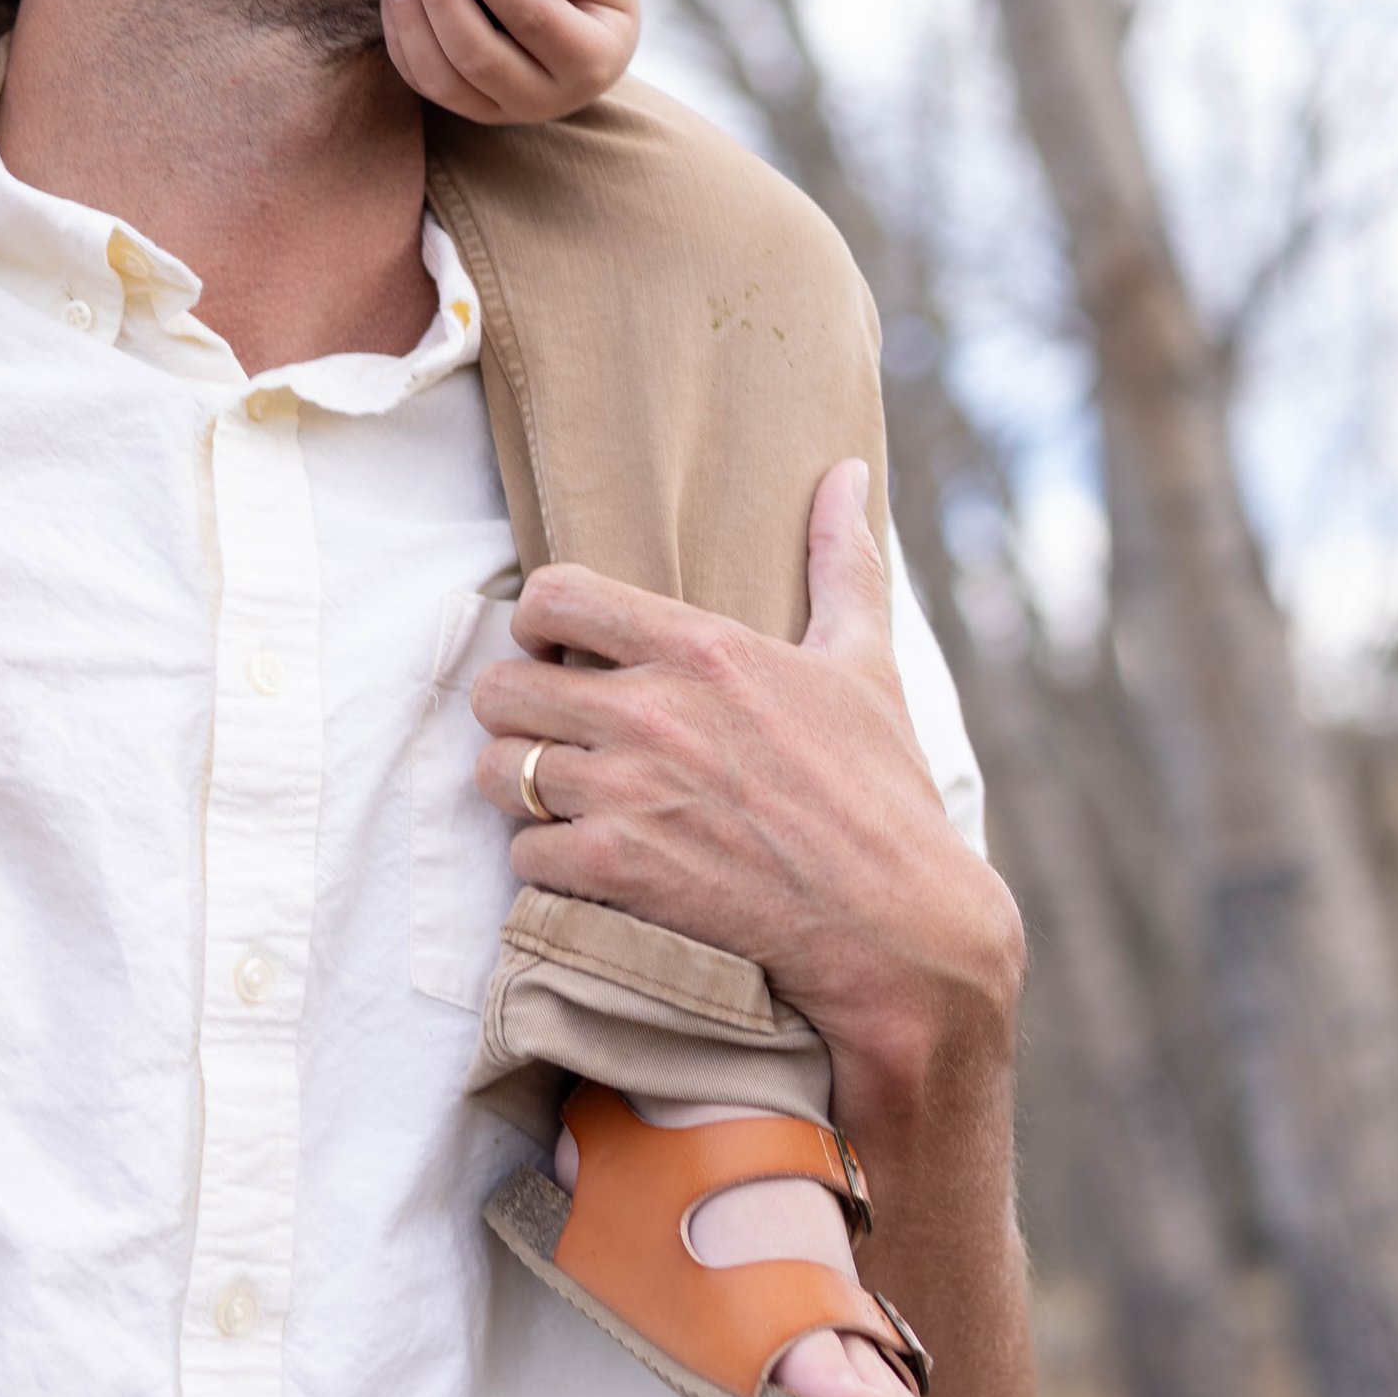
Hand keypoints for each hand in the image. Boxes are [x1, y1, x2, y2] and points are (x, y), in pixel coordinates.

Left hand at [379, 0, 641, 124]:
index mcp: (589, 61)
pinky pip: (425, 85)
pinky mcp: (470, 111)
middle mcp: (545, 98)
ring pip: (444, 80)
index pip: (535, 21)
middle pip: (481, 57)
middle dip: (443, 0)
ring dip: (413, 24)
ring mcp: (503, 112)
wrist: (585, 47)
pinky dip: (402, 43)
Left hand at [470, 461, 1020, 1086]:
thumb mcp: (866, 661)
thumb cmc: (885, 791)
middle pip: (501, 687)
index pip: (555, 595)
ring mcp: (630, 793)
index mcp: (704, 649)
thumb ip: (841, 559)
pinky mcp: (617, 871)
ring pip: (497, 772)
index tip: (555, 648)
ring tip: (558, 799)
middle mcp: (654, 712)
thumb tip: (849, 471)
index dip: (537, 620)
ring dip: (519, 789)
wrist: (900, 925)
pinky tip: (584, 863)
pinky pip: (521, 855)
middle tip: (552, 734)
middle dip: (517, 711)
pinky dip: (542, 863)